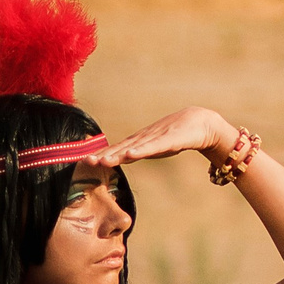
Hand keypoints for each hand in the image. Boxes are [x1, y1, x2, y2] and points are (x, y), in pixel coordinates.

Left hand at [95, 107, 240, 168]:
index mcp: (139, 141)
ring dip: (117, 154)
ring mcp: (155, 138)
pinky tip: (130, 155)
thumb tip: (126, 156)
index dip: (101, 154)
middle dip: (103, 154)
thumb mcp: (155, 147)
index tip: (84, 161)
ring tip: (102, 161)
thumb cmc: (177, 135)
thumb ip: (141, 151)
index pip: (116, 149)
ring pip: (133, 148)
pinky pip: (153, 147)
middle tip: (86, 160)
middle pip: (120, 148)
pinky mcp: (168, 140)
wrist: (199, 123)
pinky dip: (141, 151)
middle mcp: (144, 139)